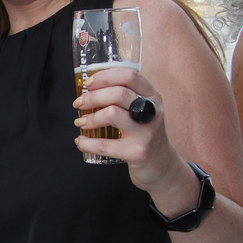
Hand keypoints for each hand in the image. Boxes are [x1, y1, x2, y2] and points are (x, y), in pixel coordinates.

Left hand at [73, 65, 182, 193]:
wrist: (163, 166)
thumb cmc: (146, 135)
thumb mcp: (144, 111)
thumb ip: (126, 98)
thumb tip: (90, 90)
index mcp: (153, 96)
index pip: (130, 76)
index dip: (105, 76)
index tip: (88, 83)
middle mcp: (152, 112)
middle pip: (118, 93)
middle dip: (92, 97)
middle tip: (79, 104)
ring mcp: (145, 132)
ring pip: (112, 113)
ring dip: (90, 118)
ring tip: (81, 123)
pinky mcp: (137, 152)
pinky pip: (104, 144)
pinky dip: (86, 142)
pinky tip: (81, 141)